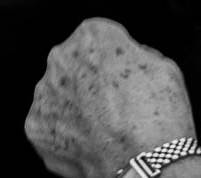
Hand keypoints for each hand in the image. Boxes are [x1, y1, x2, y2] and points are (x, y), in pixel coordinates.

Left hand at [25, 19, 197, 177]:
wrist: (148, 166)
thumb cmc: (160, 118)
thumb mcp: (165, 67)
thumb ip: (136, 52)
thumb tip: (128, 58)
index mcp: (91, 36)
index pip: (97, 38)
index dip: (114, 59)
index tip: (124, 76)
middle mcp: (61, 58)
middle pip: (73, 63)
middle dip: (89, 79)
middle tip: (114, 104)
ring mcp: (44, 94)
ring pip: (59, 93)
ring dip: (75, 105)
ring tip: (104, 127)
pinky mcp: (36, 126)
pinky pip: (50, 124)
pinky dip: (66, 133)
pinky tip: (90, 142)